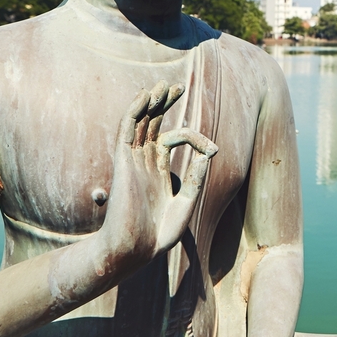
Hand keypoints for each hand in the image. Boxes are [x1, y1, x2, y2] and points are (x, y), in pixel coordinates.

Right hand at [98, 81, 217, 271]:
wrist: (133, 251)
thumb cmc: (156, 235)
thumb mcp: (185, 205)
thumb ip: (195, 180)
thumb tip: (208, 155)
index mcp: (157, 171)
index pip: (173, 140)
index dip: (196, 138)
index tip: (213, 149)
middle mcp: (143, 162)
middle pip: (152, 124)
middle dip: (164, 104)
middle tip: (177, 87)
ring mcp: (132, 161)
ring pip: (139, 123)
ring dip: (150, 103)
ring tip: (163, 85)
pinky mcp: (122, 162)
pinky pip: (126, 130)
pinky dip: (134, 112)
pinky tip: (145, 96)